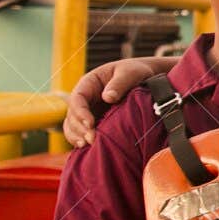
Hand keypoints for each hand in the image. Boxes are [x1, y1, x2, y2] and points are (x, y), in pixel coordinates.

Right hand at [62, 56, 178, 146]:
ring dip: (77, 136)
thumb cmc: (136, 72)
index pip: (77, 98)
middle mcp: (86, 98)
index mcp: (90, 83)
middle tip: (92, 139)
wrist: (146, 78)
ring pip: (73, 125)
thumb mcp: (131, 73)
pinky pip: (81, 132)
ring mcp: (89, 110)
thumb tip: (108, 97)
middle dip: (80, 127)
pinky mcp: (94, 121)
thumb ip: (120, 83)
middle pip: (72, 114)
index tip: (90, 123)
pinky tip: (88, 147)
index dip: (80, 112)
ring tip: (88, 145)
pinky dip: (81, 139)